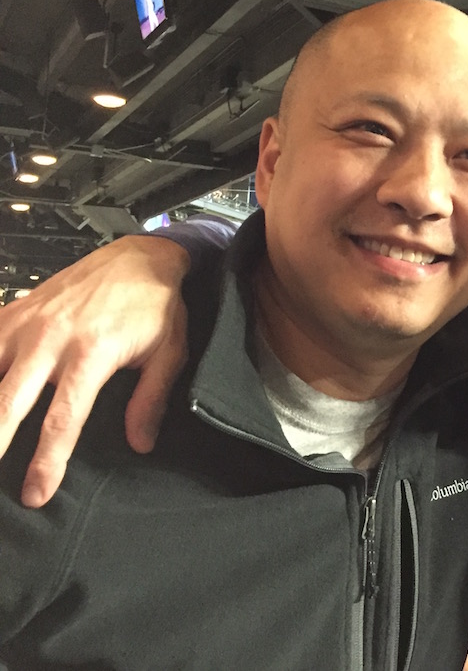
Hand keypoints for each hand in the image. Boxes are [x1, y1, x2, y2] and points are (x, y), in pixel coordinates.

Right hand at [0, 235, 190, 506]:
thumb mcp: (169, 352)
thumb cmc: (155, 306)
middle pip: (7, 402)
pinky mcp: (12, 311)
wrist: (140, 257)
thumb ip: (151, 399)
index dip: (47, 460)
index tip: (36, 493)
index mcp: (91, 353)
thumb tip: (141, 443)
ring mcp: (25, 324)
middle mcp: (50, 339)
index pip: (63, 419)